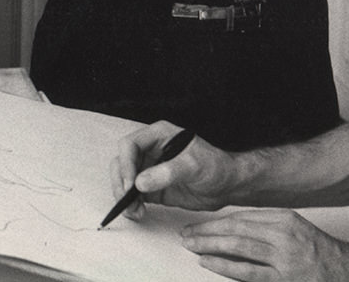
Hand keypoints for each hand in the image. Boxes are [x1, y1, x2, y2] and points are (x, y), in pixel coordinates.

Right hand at [111, 121, 234, 216]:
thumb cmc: (215, 167)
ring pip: (123, 180)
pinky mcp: (151, 188)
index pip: (130, 145)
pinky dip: (131, 205)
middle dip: (120, 182)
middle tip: (127, 199)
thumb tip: (140, 183)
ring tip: (134, 211)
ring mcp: (149, 170)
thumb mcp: (193, 166)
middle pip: (121, 163)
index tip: (131, 184)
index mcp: (158, 136)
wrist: (227, 186)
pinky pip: (133, 195)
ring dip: (123, 196)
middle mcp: (150, 151)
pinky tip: (138, 213)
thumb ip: (167, 173)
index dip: (126, 163)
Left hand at [180, 209, 348, 281]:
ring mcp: (283, 258)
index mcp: (284, 219)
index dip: (215, 221)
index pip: (240, 217)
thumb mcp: (293, 226)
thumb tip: (228, 227)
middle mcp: (283, 235)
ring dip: (210, 245)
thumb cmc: (317, 250)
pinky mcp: (282, 279)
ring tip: (192, 246)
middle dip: (206, 232)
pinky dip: (224, 266)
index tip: (198, 224)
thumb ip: (264, 224)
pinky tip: (208, 262)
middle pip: (236, 229)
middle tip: (187, 234)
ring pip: (238, 247)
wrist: (345, 270)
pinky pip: (247, 272)